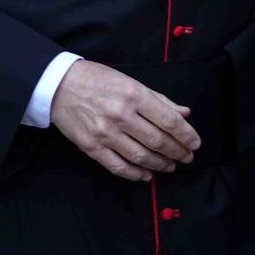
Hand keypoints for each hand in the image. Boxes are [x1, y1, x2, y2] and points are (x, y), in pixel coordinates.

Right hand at [49, 59, 200, 181]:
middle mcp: (121, 115)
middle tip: (187, 157)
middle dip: (177, 151)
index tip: (195, 143)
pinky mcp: (91, 147)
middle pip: (157, 140)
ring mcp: (105, 133)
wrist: (59, 84)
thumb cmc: (98, 79)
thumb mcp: (131, 81)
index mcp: (134, 95)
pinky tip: (147, 175)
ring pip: (140, 156)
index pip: (168, 120)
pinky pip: (118, 166)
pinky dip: (135, 174)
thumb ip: (159, 99)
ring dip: (160, 164)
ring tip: (170, 166)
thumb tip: (184, 113)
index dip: (186, 134)